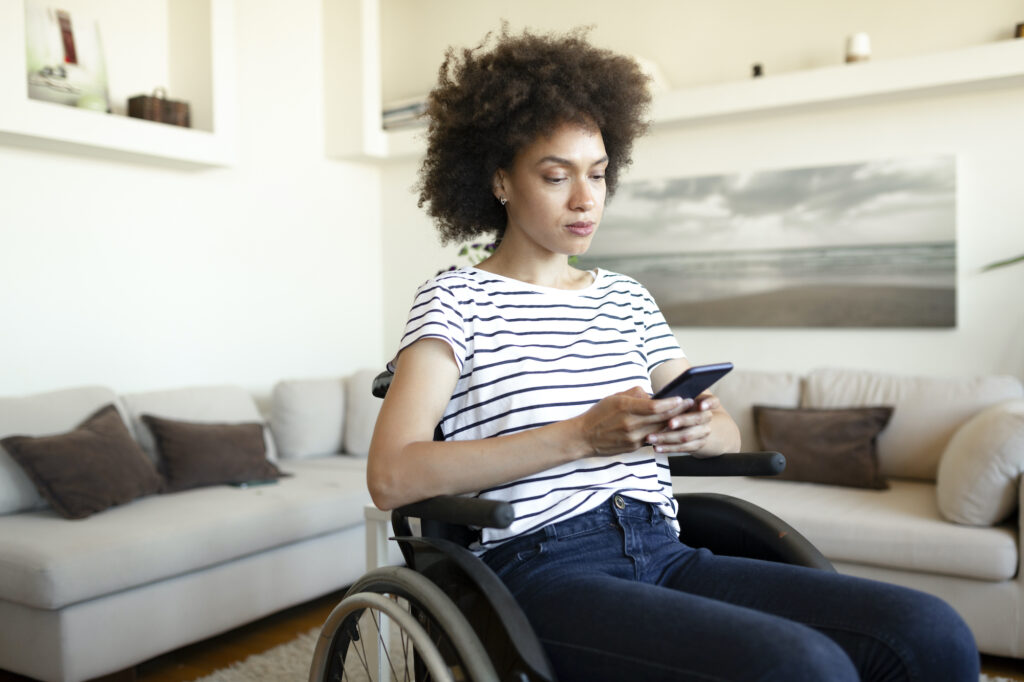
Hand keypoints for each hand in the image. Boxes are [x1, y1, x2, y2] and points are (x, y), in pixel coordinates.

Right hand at [574, 386, 688, 455]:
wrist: (584, 437)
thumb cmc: (598, 414)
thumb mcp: (614, 397)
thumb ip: (635, 394)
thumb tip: (652, 395)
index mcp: (625, 407)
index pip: (654, 406)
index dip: (671, 403)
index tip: (681, 398)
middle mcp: (630, 424)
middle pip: (661, 418)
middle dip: (678, 411)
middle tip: (690, 404)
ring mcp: (632, 438)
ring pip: (659, 429)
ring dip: (673, 423)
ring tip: (685, 415)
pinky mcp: (633, 447)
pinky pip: (651, 437)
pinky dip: (661, 431)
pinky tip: (670, 426)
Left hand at [644, 392, 718, 454]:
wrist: (693, 426)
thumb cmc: (678, 408)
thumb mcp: (677, 400)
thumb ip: (671, 397)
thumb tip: (654, 395)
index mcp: (703, 402)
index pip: (713, 401)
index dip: (708, 403)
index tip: (701, 405)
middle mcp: (706, 417)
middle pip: (698, 419)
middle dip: (683, 420)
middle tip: (669, 423)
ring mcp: (703, 432)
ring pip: (688, 436)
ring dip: (668, 437)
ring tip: (651, 438)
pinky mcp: (698, 445)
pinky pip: (683, 448)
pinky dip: (668, 448)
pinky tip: (656, 447)